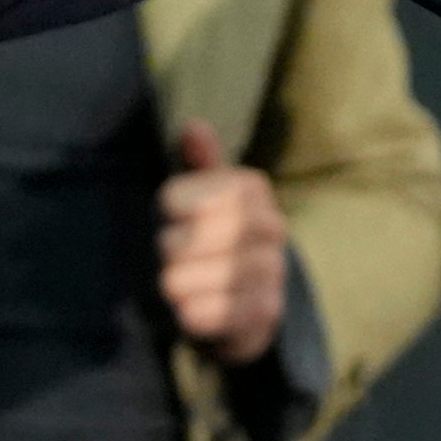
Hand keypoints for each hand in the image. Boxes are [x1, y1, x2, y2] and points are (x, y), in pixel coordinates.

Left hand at [158, 118, 290, 365]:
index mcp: (250, 188)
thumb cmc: (212, 235)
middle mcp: (271, 225)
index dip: (167, 211)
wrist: (246, 297)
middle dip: (170, 250)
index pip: (178, 198)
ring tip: (181, 281)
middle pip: (186, 239)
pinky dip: (193, 314)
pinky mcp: (268, 312)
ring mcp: (273, 270)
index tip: (173, 216)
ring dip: (177, 283)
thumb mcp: (201, 193)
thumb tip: (193, 126)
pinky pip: (212, 312)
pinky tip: (192, 308)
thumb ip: (197, 163)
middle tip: (173, 254)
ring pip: (195, 277)